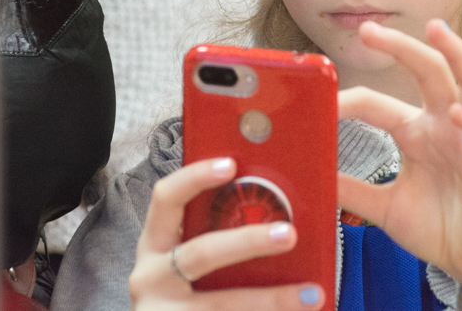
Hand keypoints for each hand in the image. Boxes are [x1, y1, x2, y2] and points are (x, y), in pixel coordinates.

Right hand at [129, 157, 324, 310]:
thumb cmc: (185, 294)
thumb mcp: (187, 262)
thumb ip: (212, 235)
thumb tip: (271, 210)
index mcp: (154, 244)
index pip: (166, 198)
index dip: (195, 177)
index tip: (231, 164)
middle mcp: (150, 276)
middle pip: (201, 253)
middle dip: (248, 242)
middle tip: (290, 234)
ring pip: (222, 304)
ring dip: (272, 299)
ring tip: (312, 295)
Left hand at [338, 20, 461, 310]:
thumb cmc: (436, 227)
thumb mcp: (383, 207)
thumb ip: (352, 189)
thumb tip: (311, 173)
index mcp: (415, 132)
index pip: (377, 103)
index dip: (349, 101)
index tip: (321, 101)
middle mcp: (444, 128)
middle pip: (428, 72)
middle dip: (401, 46)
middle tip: (369, 29)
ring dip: (456, 56)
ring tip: (436, 31)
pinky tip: (458, 112)